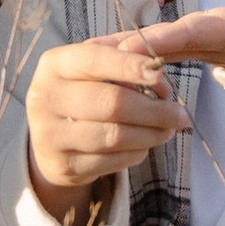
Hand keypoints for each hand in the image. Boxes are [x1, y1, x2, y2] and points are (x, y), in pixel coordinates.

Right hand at [26, 32, 190, 224]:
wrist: (49, 139)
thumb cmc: (80, 93)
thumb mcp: (91, 69)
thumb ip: (122, 59)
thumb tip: (157, 67)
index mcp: (54, 64)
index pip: (96, 60)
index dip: (130, 66)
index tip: (160, 74)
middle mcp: (44, 98)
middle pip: (112, 102)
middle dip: (154, 109)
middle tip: (180, 113)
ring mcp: (50, 135)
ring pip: (115, 135)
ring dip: (151, 133)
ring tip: (169, 129)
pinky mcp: (63, 166)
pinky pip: (112, 161)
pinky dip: (137, 152)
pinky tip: (145, 144)